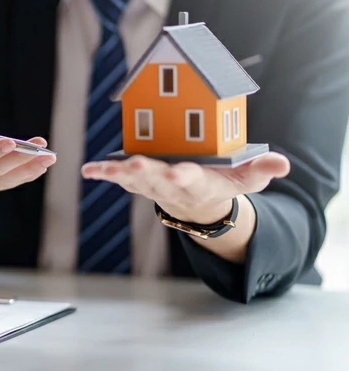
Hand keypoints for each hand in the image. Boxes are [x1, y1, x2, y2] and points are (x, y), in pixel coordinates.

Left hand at [81, 153, 290, 223]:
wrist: (196, 205)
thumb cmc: (219, 185)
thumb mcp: (243, 181)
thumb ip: (260, 172)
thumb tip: (282, 164)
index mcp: (196, 183)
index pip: (191, 180)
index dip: (184, 176)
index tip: (179, 172)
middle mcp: (170, 185)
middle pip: (156, 179)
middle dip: (145, 172)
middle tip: (134, 165)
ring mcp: (150, 184)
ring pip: (133, 179)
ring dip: (119, 173)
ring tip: (105, 168)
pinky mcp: (136, 181)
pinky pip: (117, 178)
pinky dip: (102, 173)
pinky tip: (88, 170)